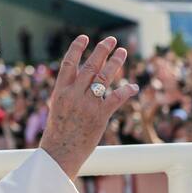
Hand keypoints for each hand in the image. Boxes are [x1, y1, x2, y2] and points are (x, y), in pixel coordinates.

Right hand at [40, 36, 138, 178]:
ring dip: (115, 63)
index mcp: (60, 92)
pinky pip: (116, 98)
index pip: (69, 64)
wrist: (60, 154)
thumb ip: (69, 93)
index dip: (77, 48)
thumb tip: (80, 80)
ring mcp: (87, 105)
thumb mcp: (58, 108)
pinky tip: (133, 87)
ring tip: (122, 52)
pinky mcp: (99, 116)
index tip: (84, 37)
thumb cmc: (58, 134)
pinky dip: (126, 91)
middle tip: (111, 40)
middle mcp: (74, 95)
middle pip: (90, 66)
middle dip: (102, 51)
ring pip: (104, 78)